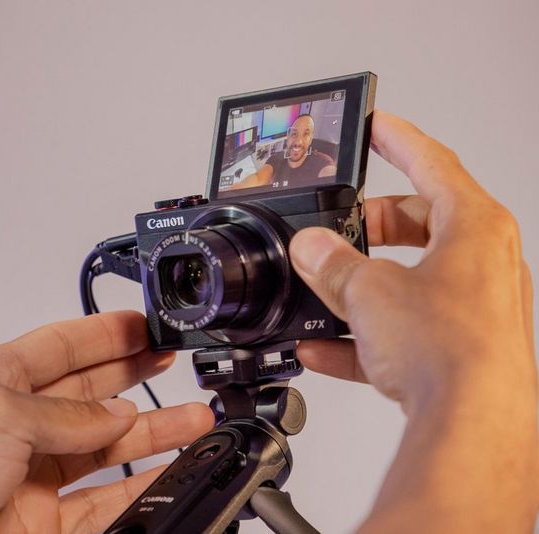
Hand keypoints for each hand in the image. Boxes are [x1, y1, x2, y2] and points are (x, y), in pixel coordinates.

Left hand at [0, 311, 213, 532]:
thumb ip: (66, 414)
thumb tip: (116, 415)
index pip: (61, 347)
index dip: (104, 333)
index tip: (142, 324)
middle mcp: (13, 425)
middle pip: (89, 392)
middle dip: (133, 373)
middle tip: (172, 358)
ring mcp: (30, 475)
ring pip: (105, 446)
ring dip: (152, 431)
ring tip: (194, 418)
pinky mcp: (43, 521)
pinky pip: (106, 499)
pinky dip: (141, 485)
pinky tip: (168, 470)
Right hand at [289, 110, 537, 530]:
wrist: (473, 427)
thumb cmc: (450, 352)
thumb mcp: (369, 291)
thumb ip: (333, 264)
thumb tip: (312, 248)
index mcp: (475, 227)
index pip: (433, 164)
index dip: (398, 141)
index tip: (376, 125)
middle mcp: (483, 264)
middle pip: (419, 224)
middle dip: (369, 226)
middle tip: (334, 226)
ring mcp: (472, 309)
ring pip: (407, 280)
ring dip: (360, 284)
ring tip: (320, 290)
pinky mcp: (458, 350)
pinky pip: (403, 329)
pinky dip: (364, 334)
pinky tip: (323, 347)